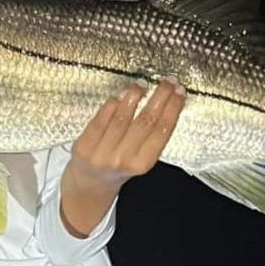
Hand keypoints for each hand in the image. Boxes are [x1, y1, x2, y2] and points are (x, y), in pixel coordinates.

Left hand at [70, 78, 186, 188]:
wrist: (89, 184)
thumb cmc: (118, 166)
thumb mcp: (140, 158)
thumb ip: (150, 135)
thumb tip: (166, 101)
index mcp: (142, 163)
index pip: (162, 132)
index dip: (172, 109)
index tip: (179, 92)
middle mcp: (123, 159)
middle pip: (145, 122)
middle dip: (160, 98)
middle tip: (168, 82)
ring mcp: (102, 153)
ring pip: (122, 119)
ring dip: (134, 97)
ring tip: (142, 84)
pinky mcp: (84, 146)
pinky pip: (100, 120)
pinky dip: (111, 105)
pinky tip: (121, 94)